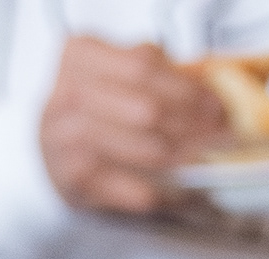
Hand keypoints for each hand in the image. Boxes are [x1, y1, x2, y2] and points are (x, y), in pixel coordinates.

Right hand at [38, 37, 227, 215]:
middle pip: (147, 109)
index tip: (216, 103)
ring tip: (205, 154)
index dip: (187, 87)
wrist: (48, 151)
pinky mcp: (75, 180)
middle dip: (192, 123)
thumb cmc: (93, 107)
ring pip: (146, 150)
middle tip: (220, 132)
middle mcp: (66, 97)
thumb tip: (214, 90)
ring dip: (185, 155)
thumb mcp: (116, 73)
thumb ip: (158, 70)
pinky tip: (177, 188)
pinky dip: (163, 191)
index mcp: (79, 57)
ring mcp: (66, 141)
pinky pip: (135, 189)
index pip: (143, 67)